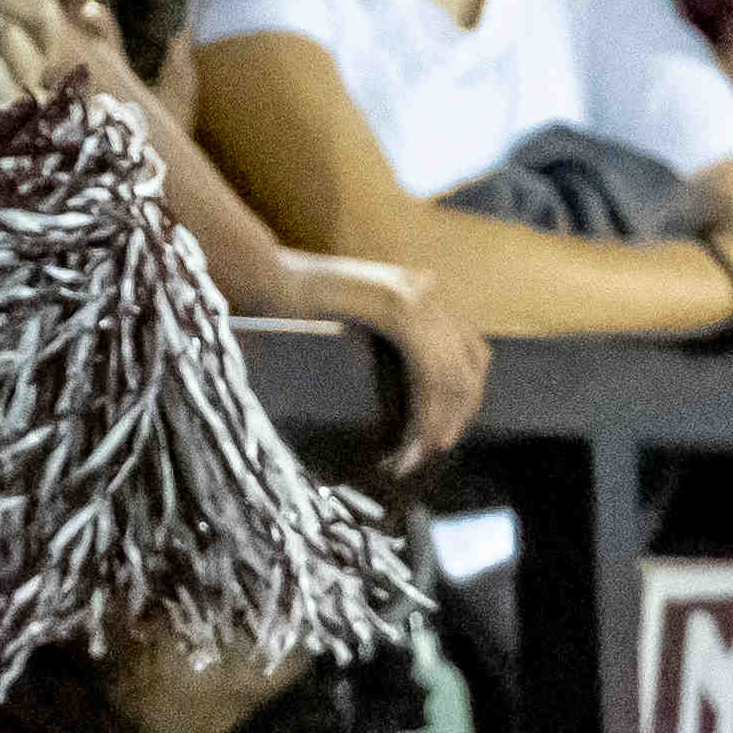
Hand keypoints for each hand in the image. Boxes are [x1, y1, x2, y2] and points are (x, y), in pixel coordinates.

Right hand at [288, 249, 488, 471]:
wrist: (262, 276)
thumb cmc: (289, 299)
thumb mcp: (347, 313)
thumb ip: (375, 326)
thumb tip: (391, 363)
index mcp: (418, 291)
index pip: (469, 349)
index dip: (465, 396)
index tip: (442, 432)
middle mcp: (424, 292)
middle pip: (470, 363)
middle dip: (457, 415)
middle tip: (430, 450)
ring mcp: (413, 297)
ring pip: (452, 374)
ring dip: (438, 423)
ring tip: (413, 456)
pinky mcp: (395, 310)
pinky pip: (428, 370)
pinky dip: (425, 412)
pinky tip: (410, 440)